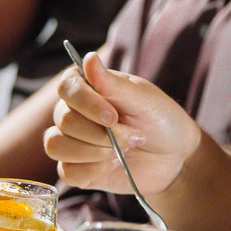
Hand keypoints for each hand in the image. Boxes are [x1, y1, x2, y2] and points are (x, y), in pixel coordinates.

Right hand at [45, 51, 204, 198]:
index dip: (86, 103)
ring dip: (94, 152)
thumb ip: (113, 83)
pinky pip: (66, 172)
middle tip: (133, 137)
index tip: (113, 116)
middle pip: (64, 120)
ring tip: (121, 152)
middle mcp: (73, 111)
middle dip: (101, 134)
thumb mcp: (143, 99)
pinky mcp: (76, 168)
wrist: (173, 156)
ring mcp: (72, 141)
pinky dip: (92, 171)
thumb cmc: (160, 119)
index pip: (66, 87)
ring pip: (57, 146)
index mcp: (88, 87)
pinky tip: (113, 164)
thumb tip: (89, 58)